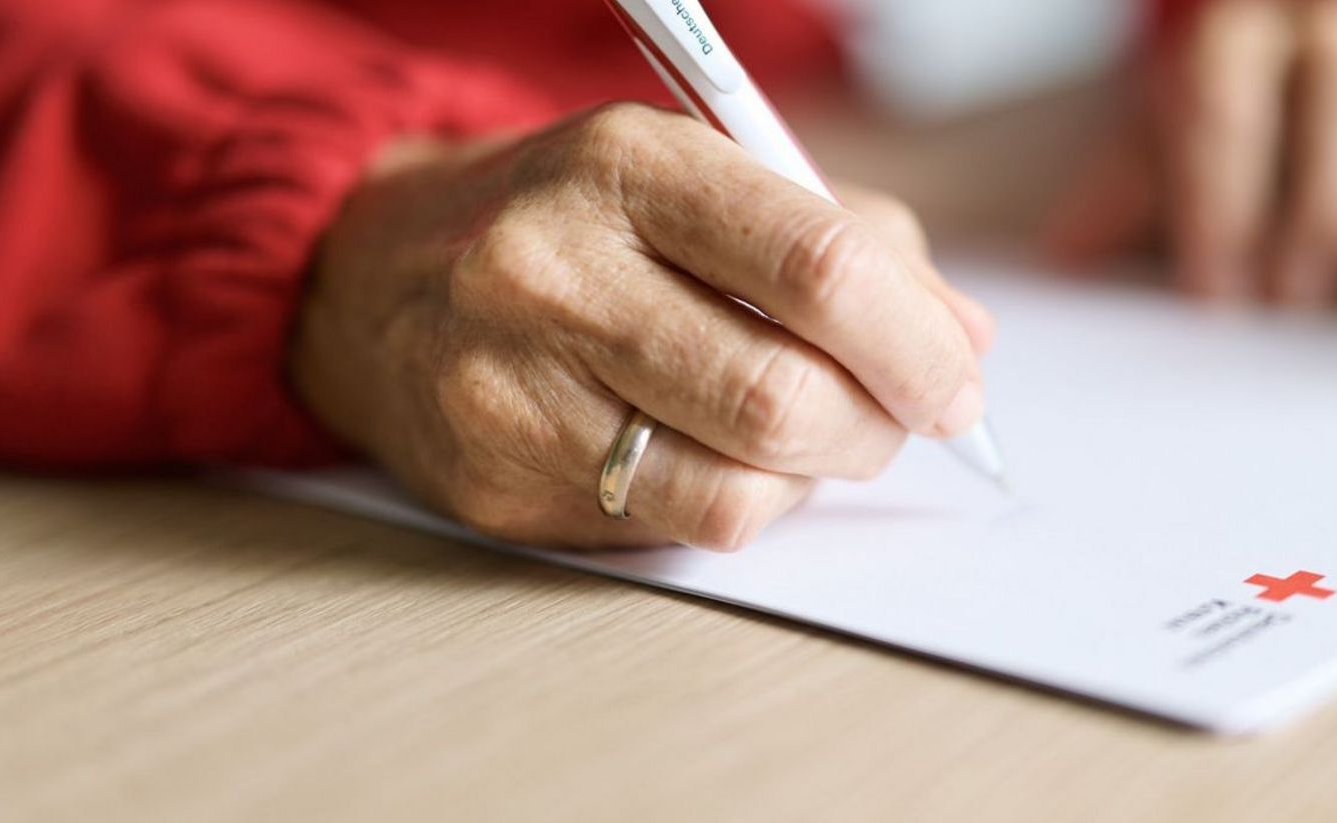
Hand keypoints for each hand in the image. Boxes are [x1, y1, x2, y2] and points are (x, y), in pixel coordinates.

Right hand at [291, 104, 993, 549]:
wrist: (372, 276)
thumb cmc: (570, 223)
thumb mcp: (697, 178)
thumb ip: (844, 241)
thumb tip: (963, 341)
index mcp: (623, 165)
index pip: (814, 263)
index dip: (914, 340)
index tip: (957, 376)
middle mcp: (553, 271)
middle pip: (781, 395)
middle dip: (881, 424)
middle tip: (904, 417)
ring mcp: (514, 387)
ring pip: (737, 485)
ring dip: (819, 476)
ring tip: (819, 437)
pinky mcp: (499, 482)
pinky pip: (678, 529)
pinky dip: (746, 505)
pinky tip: (734, 461)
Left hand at [1048, 0, 1336, 317]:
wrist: (1329, 88)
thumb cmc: (1237, 131)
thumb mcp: (1165, 149)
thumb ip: (1126, 193)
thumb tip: (1064, 254)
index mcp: (1240, 38)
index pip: (1225, 102)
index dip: (1219, 197)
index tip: (1213, 289)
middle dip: (1320, 207)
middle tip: (1292, 299)